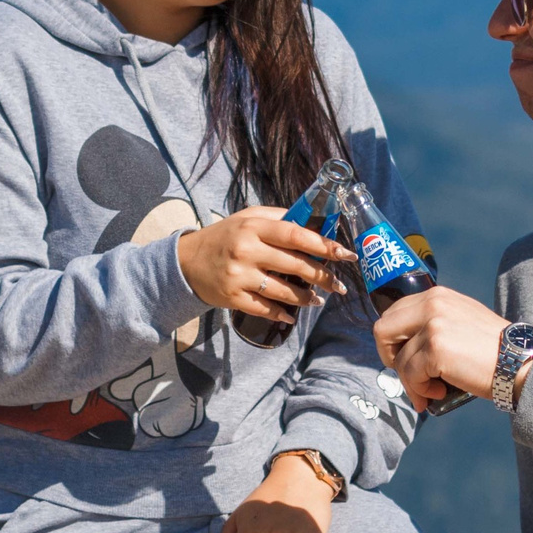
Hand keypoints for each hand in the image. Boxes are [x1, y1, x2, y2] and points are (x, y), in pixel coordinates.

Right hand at [177, 207, 353, 328]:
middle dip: (322, 277)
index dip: (324, 245)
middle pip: (295, 265)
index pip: (296, 235)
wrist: (186, 261)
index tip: (345, 254)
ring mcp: (239, 276)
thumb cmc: (224, 237)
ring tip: (318, 300)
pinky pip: (265, 309)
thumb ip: (279, 218)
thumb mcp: (247, 218)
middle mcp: (246, 250)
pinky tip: (292, 315)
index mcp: (253, 226)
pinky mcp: (233, 298)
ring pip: (284, 291)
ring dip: (306, 298)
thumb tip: (315, 226)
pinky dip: (282, 314)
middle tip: (339, 285)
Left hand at [372, 285, 511, 408]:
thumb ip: (432, 323)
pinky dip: (421, 390)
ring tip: (434, 390)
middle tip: (409, 376)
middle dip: (391, 358)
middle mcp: (432, 304)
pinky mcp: (436, 349)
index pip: (392, 314)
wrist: (522, 363)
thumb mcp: (460, 321)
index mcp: (436, 296)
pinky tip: (440, 393)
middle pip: (382, 331)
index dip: (393, 341)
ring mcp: (433, 325)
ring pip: (398, 360)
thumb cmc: (493, 350)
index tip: (406, 359)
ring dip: (412, 383)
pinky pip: (410, 376)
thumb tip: (400, 346)